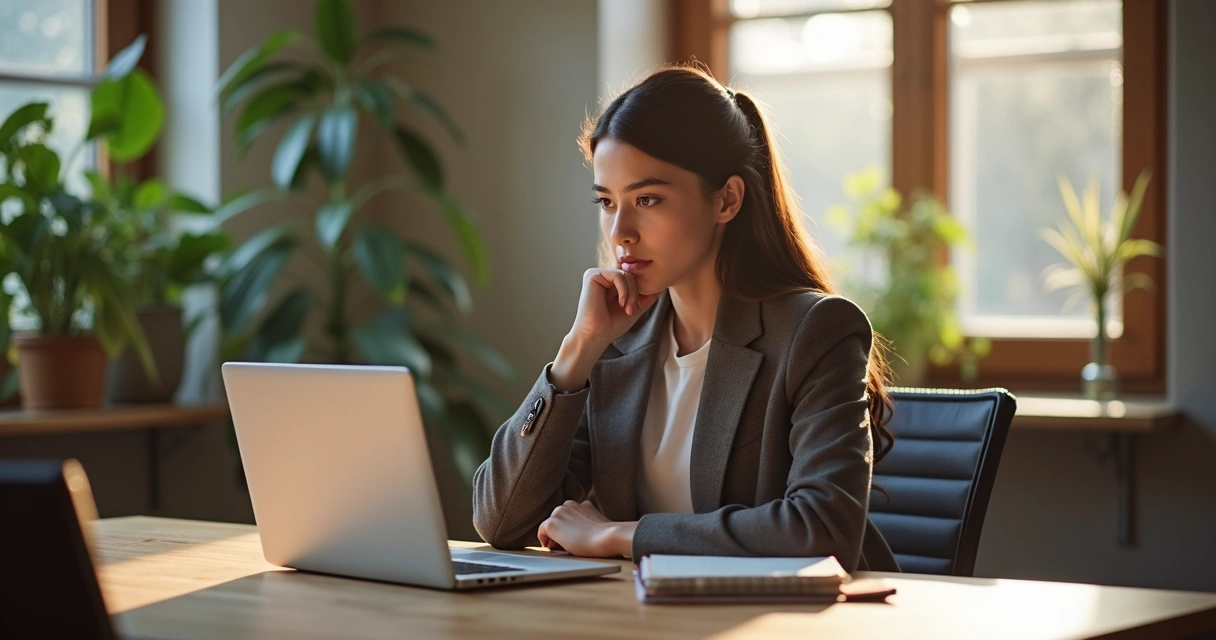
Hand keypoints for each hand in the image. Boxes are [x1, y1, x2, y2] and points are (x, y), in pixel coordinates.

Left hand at [536, 500, 636, 558]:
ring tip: (557, 547)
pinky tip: (548, 547)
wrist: (607, 537)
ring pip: (551, 523)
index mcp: (583, 505)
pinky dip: (543, 538)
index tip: (570, 538)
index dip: (568, 527)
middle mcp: (570, 505)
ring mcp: (560, 513)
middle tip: (562, 545)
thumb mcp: (598, 526)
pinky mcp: (552, 523)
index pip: (570, 515)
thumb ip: (589, 525)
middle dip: (560, 530)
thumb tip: (583, 534)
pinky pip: (542, 530)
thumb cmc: (607, 536)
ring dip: (553, 534)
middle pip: (559, 518)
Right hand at [549, 269, 659, 391]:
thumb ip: (647, 296)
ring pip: (627, 274)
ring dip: (632, 293)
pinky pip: (618, 275)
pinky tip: (621, 303)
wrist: (595, 336)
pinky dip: (624, 290)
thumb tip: (662, 286)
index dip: (641, 290)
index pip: (634, 277)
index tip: (639, 307)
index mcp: (611, 283)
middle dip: (637, 293)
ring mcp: (597, 275)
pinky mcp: (592, 275)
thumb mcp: (635, 308)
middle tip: (632, 310)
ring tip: (628, 309)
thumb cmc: (611, 326)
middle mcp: (604, 277)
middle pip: (632, 274)